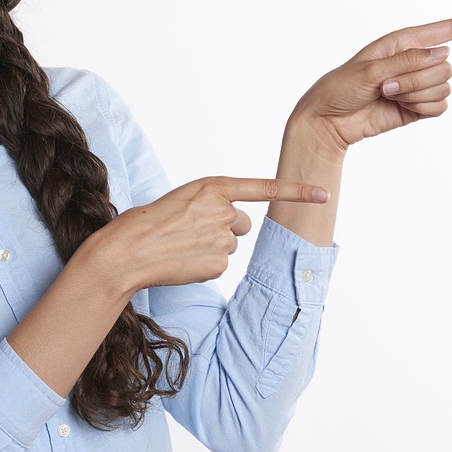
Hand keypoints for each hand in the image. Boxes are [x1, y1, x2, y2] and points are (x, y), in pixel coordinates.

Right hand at [83, 176, 328, 292]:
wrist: (129, 250)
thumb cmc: (150, 222)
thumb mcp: (184, 199)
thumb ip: (212, 205)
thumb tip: (233, 228)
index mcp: (213, 186)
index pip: (264, 189)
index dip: (297, 191)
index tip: (323, 194)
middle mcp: (223, 210)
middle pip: (241, 222)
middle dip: (223, 227)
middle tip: (191, 230)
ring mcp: (222, 239)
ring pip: (230, 244)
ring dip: (212, 246)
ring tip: (182, 245)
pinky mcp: (218, 264)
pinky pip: (220, 264)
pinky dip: (204, 264)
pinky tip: (183, 260)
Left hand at [290, 13, 451, 157]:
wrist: (328, 120)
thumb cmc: (340, 88)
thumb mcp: (369, 70)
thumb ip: (407, 61)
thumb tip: (445, 53)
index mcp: (404, 42)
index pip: (450, 30)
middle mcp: (416, 61)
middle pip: (445, 68)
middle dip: (416, 80)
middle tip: (384, 86)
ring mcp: (419, 84)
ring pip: (443, 89)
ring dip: (415, 96)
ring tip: (387, 96)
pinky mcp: (419, 106)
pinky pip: (439, 108)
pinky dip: (421, 110)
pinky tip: (399, 109)